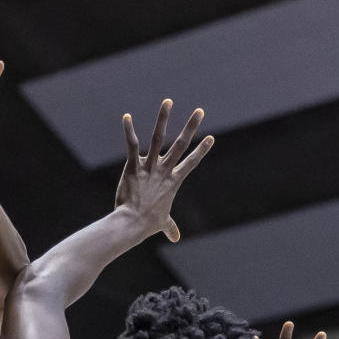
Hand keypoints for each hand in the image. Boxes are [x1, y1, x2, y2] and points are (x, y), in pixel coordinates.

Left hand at [114, 100, 213, 241]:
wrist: (132, 224)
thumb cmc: (147, 224)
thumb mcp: (162, 223)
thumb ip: (170, 227)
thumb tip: (175, 238)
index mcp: (173, 181)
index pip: (191, 163)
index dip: (201, 150)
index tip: (211, 138)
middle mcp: (164, 170)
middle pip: (180, 145)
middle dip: (191, 127)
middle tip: (200, 111)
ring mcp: (149, 167)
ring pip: (158, 138)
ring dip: (163, 119)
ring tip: (168, 101)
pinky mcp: (133, 166)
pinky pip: (132, 144)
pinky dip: (129, 130)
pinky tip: (127, 116)